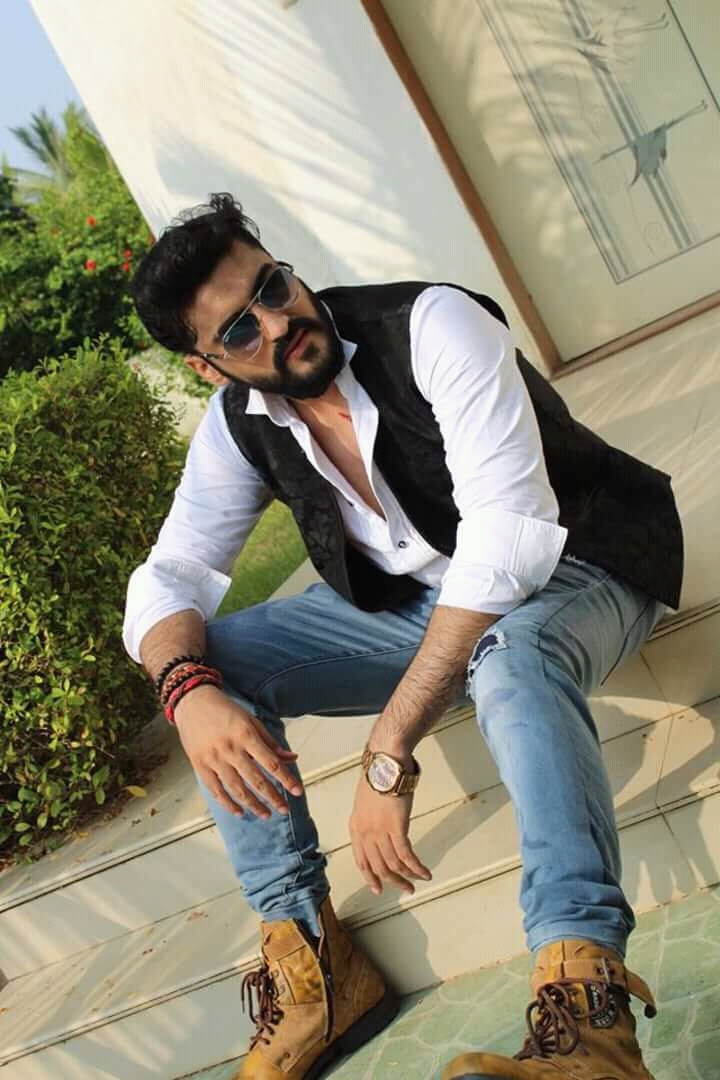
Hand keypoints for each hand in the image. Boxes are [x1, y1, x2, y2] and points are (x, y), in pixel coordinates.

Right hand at [174, 684, 302, 818]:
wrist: (193, 702)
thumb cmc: (225, 710)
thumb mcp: (251, 720)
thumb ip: (271, 742)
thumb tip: (292, 758)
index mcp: (246, 734)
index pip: (271, 762)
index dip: (286, 778)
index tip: (297, 791)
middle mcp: (231, 748)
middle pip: (256, 779)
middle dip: (272, 797)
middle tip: (285, 810)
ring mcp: (214, 759)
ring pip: (236, 789)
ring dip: (253, 805)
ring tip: (266, 815)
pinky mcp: (200, 766)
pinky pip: (216, 790)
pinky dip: (228, 804)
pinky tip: (240, 812)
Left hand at [349, 774, 430, 895]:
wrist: (385, 763)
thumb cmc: (378, 775)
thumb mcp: (366, 799)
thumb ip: (370, 817)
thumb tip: (380, 828)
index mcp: (356, 827)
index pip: (361, 860)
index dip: (370, 877)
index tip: (378, 888)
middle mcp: (365, 833)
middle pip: (379, 867)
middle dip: (393, 882)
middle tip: (406, 889)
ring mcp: (380, 832)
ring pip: (393, 865)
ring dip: (408, 877)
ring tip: (419, 881)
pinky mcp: (396, 828)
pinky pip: (406, 855)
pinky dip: (417, 867)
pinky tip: (425, 872)